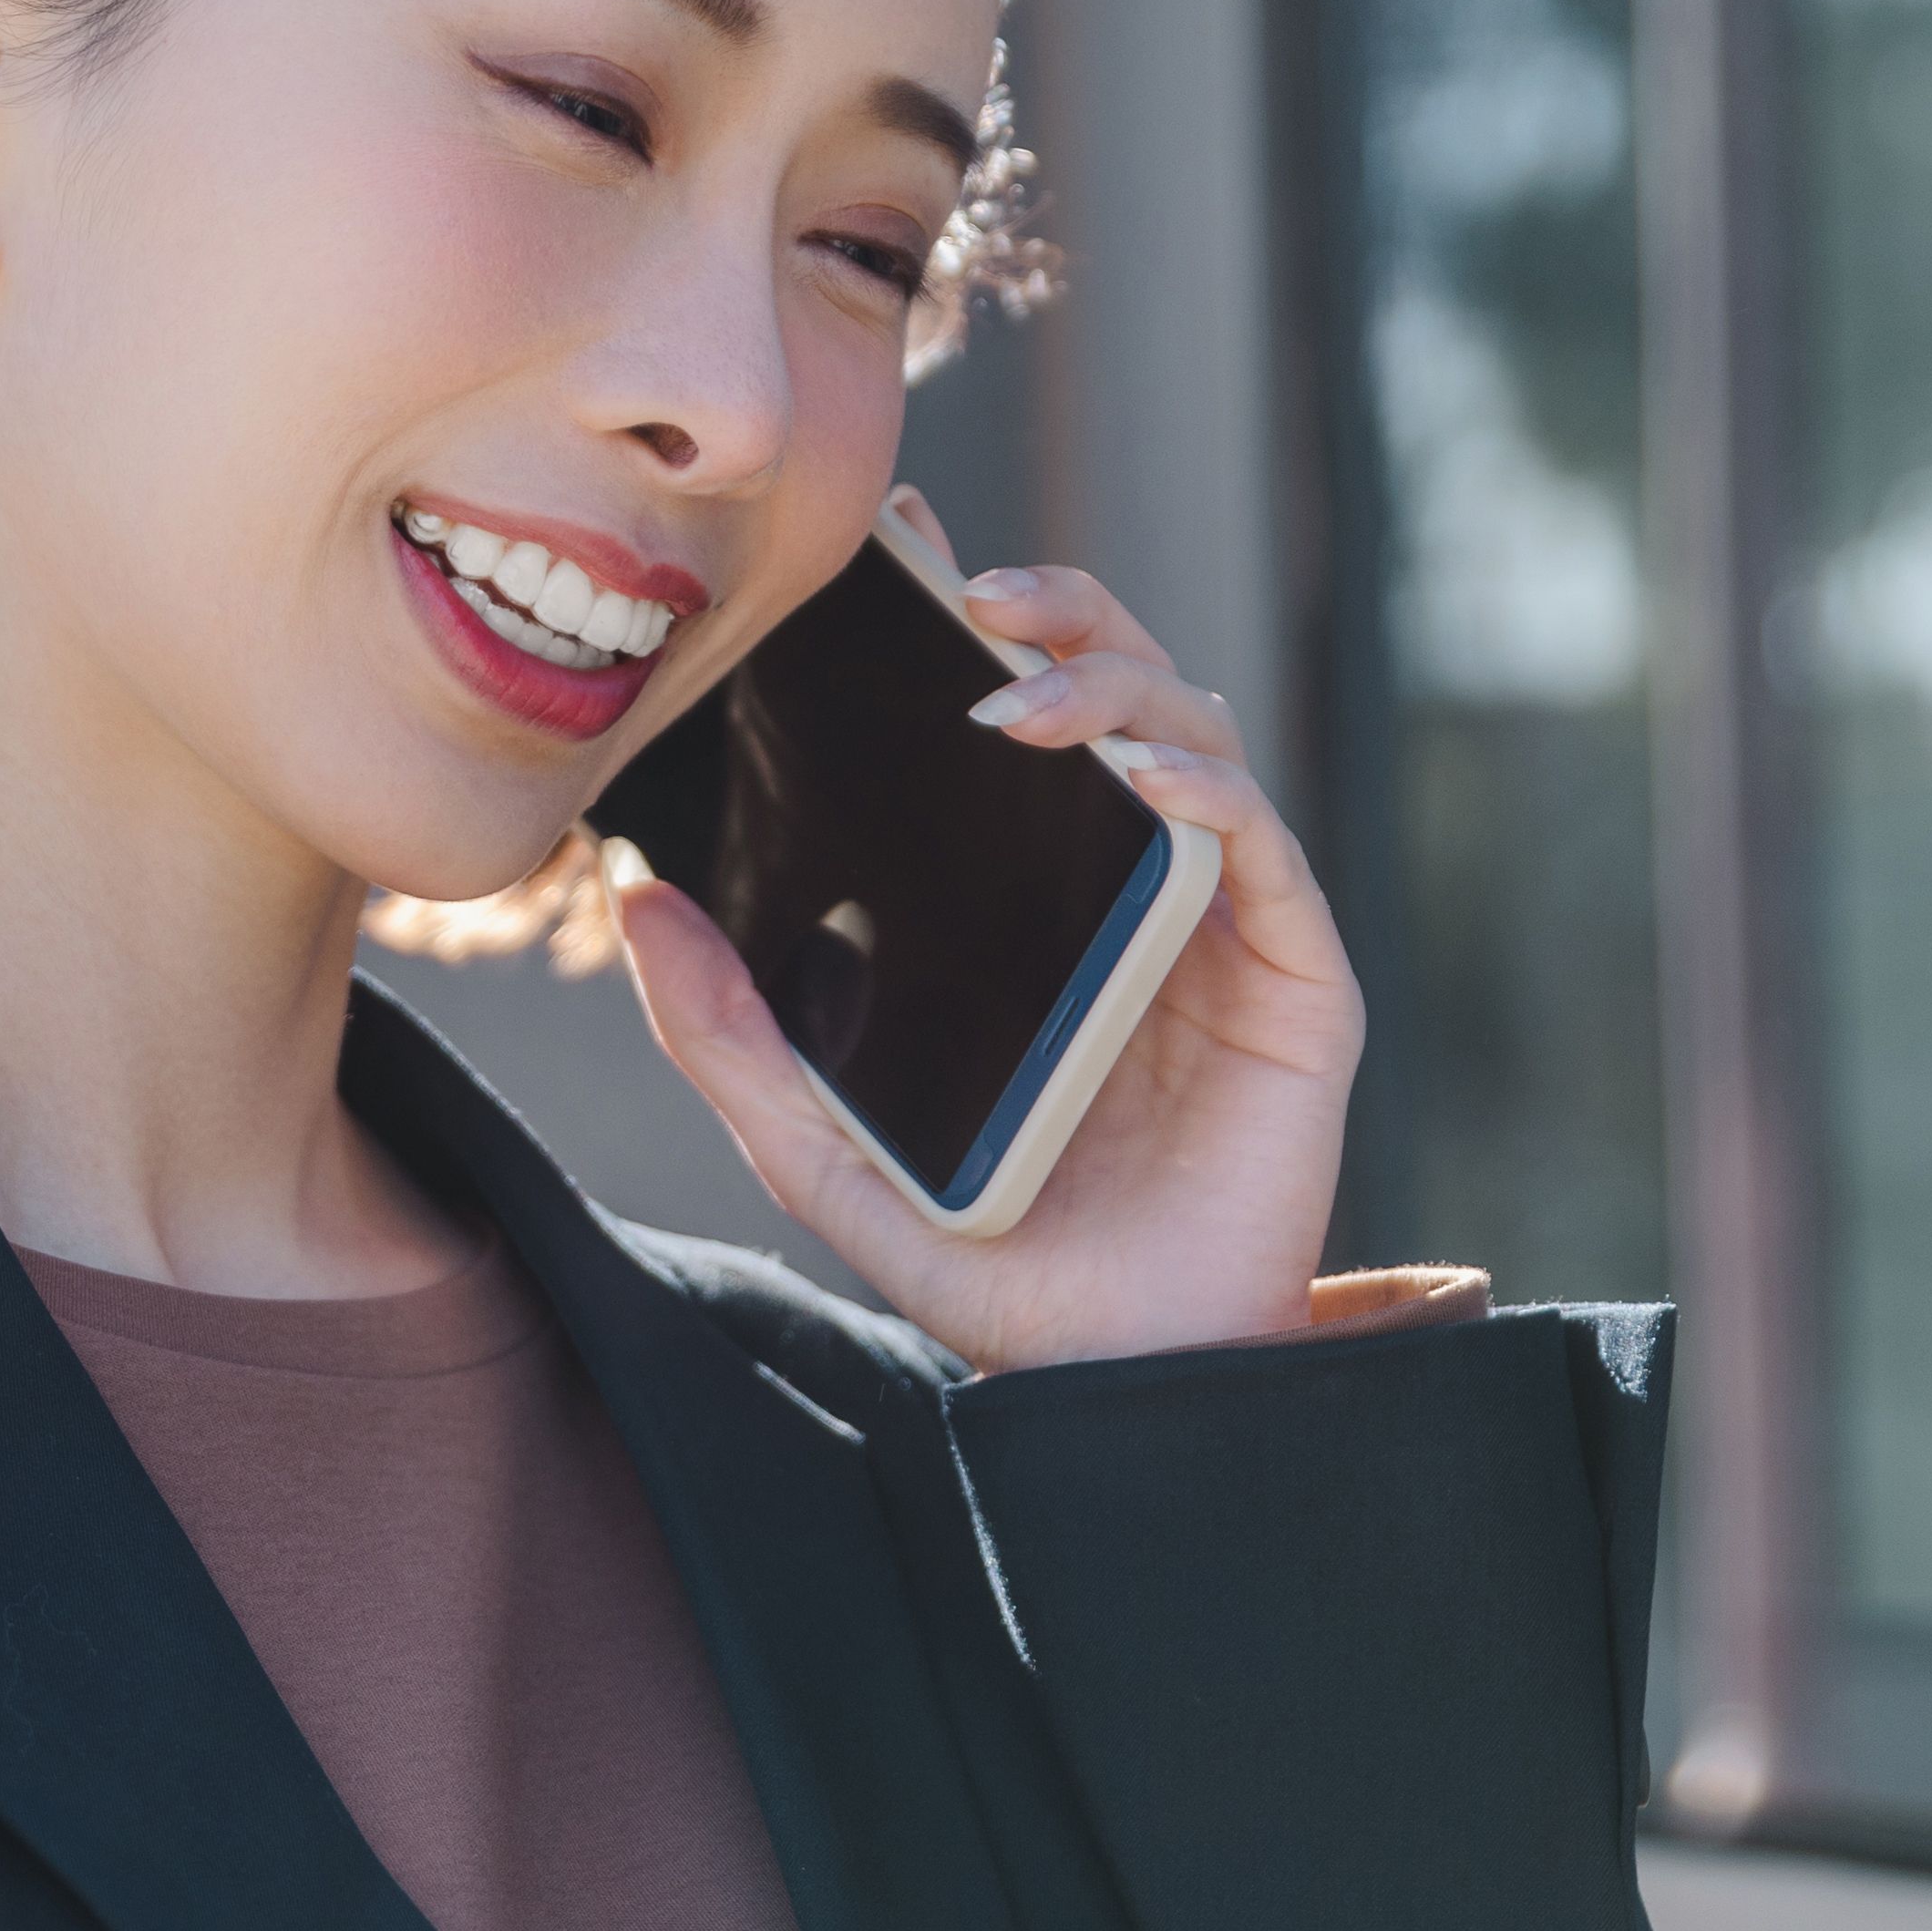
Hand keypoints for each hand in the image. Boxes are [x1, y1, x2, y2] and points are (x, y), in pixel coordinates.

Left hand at [608, 514, 1364, 1373]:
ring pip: (1193, 731)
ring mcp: (1219, 924)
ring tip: (1017, 693)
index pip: (1014, 711)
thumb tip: (636, 901)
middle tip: (968, 593)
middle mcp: (1130, 884)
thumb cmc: (991, 1266)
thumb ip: (727, 1039)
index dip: (976, 614)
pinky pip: (1261, 846)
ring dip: (1111, 683)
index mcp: (1035, 895)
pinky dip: (1204, 785)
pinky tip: (1136, 778)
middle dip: (1055, 610)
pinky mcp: (1295, 979)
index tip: (903, 547)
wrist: (1114, 1383)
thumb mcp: (819, 1150)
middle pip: (1115, 685)